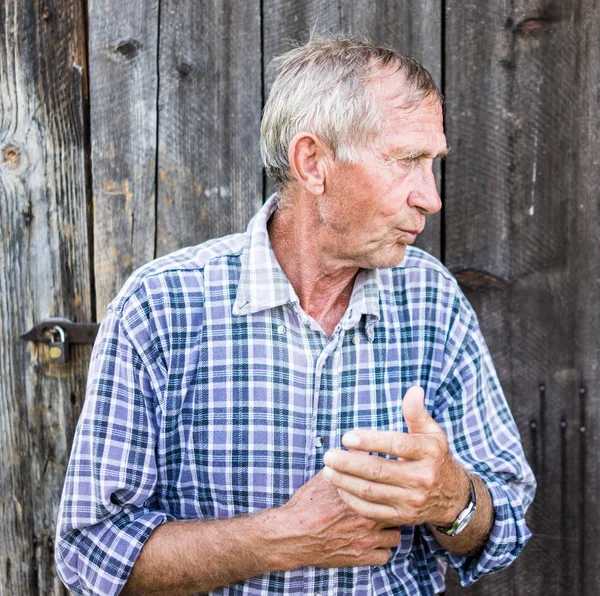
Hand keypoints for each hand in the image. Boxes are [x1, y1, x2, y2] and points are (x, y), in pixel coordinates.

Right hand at [273, 470, 400, 569]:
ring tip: (380, 525)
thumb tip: (360, 449)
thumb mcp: (326, 477)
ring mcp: (367, 540)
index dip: (391, 488)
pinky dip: (381, 550)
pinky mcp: (361, 558)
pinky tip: (373, 543)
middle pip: (397, 512)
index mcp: (362, 495)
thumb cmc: (308, 504)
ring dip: (389, 530)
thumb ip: (347, 464)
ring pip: (395, 536)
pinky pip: (385, 556)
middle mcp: (369, 517)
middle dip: (392, 508)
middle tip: (385, 506)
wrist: (293, 534)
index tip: (389, 487)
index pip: (391, 489)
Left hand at [322, 386, 469, 527]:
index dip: (370, 441)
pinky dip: (352, 500)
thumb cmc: (434, 457)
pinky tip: (339, 487)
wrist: (452, 496)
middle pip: (378, 471)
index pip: (396, 445)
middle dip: (348, 464)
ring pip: (371, 492)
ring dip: (345, 481)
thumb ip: (417, 412)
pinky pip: (372, 511)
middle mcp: (422, 478)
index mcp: (428, 452)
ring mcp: (412, 501)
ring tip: (327, 470)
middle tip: (328, 456)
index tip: (346, 437)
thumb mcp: (431, 432)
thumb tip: (414, 389)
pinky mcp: (403, 517)